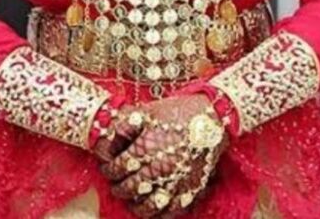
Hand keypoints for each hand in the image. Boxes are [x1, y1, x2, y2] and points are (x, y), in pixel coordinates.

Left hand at [99, 94, 228, 217]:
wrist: (212, 116)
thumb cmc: (178, 111)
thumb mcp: (149, 111)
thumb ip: (126, 125)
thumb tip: (108, 138)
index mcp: (146, 147)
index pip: (119, 167)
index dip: (109, 169)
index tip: (107, 168)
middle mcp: (159, 168)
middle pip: (131, 187)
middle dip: (119, 187)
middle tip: (115, 184)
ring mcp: (176, 181)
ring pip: (148, 204)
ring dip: (135, 205)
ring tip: (130, 201)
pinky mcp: (191, 189)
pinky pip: (171, 211)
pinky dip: (158, 214)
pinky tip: (151, 210)